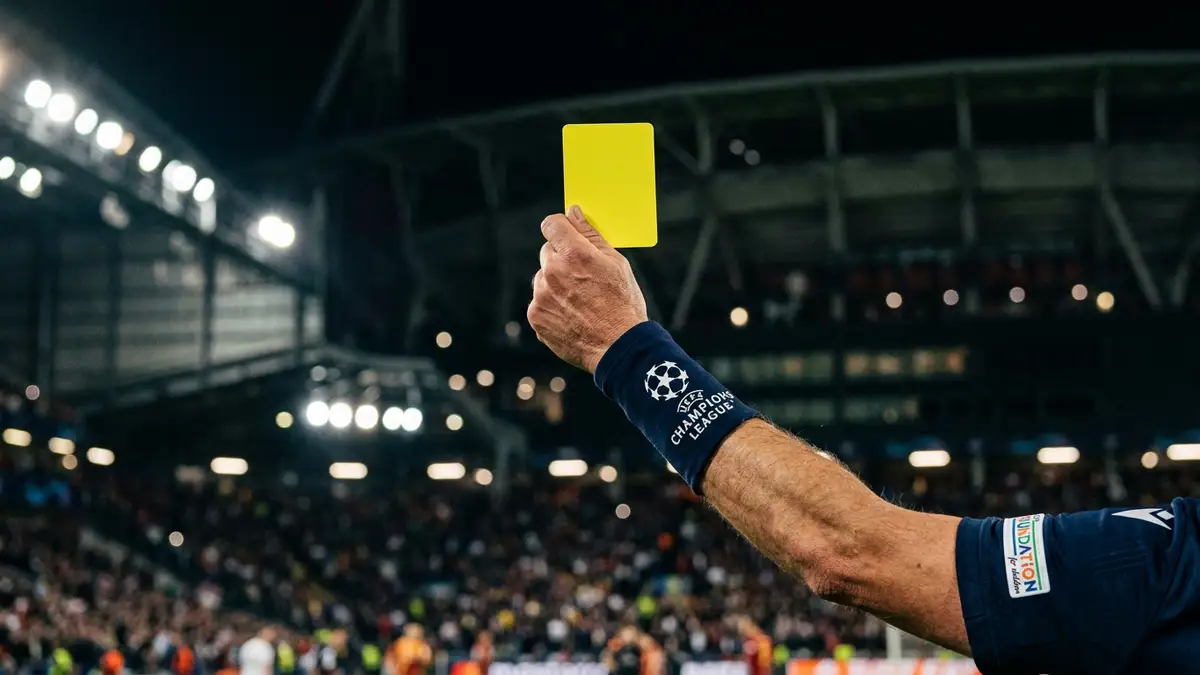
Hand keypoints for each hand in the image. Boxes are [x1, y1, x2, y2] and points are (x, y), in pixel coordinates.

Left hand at [527, 205, 648, 372]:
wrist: (618, 346)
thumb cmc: (622, 303)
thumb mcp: (615, 263)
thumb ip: (590, 235)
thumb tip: (574, 212)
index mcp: (574, 254)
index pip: (552, 224)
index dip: (560, 228)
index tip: (566, 235)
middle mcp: (553, 271)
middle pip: (547, 251)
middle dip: (562, 258)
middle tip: (583, 277)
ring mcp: (541, 295)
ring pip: (543, 278)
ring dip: (555, 283)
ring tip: (580, 301)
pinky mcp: (536, 316)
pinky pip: (539, 301)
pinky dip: (552, 305)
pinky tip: (572, 315)